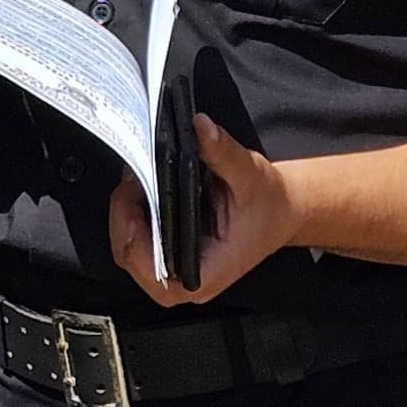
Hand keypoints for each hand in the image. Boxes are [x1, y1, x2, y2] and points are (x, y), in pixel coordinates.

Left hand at [111, 115, 301, 308]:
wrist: (282, 210)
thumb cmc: (268, 203)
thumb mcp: (249, 173)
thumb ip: (221, 152)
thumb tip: (199, 127)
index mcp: (205, 272)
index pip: (148, 268)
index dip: (131, 232)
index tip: (134, 194)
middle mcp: (186, 278)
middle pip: (129, 256)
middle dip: (125, 214)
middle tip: (134, 179)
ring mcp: (176, 268)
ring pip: (128, 247)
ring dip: (127, 212)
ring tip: (139, 181)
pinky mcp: (171, 253)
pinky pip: (138, 239)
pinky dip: (135, 213)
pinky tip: (144, 190)